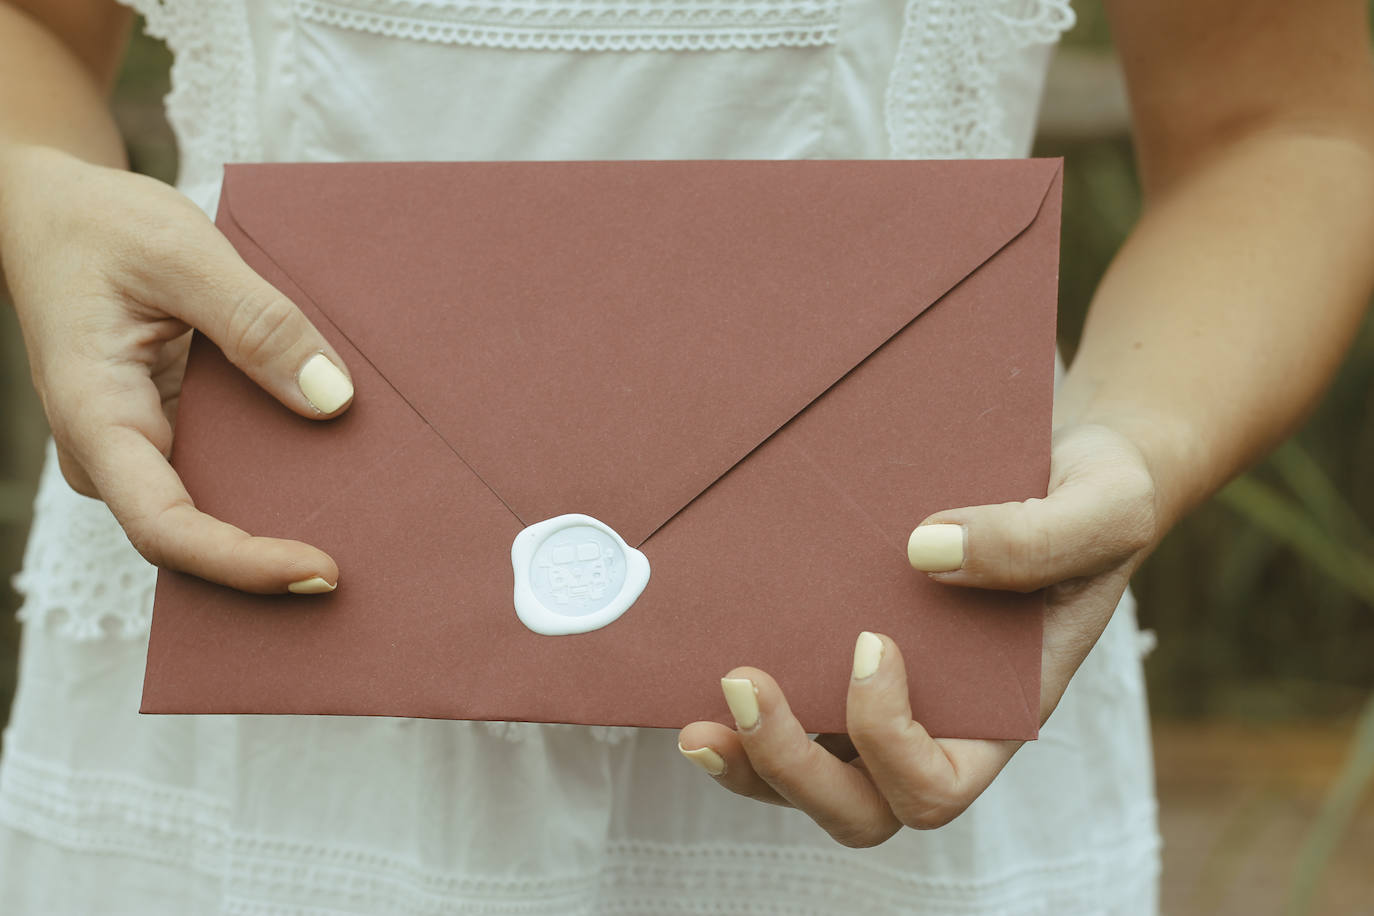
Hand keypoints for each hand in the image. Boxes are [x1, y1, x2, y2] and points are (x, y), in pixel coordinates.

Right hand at [0, 145, 353, 592]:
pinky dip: (282, 475)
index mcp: (97, 417)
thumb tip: (333, 401)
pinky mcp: (171, 433)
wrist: (50, 214)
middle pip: (199, 538)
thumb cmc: (100, 227)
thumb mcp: (182, 252)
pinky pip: (229, 472)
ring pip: (218, 511)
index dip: (244, 562)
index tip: (320, 569)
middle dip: (280, 553)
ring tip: (380, 517)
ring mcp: (141, 450)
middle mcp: (113, 453)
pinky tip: (345, 468)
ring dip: (289, 516)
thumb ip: (257, 323)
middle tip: (380, 555)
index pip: (167, 527)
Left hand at [676, 422, 1157, 845]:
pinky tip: (702, 677)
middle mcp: (941, 721)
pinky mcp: (850, 657)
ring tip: (699, 724)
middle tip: (743, 688)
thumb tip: (923, 552)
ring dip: (752, 763)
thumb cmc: (1101, 500)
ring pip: (814, 781)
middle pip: (861, 807)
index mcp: (1000, 713)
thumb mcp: (1103, 509)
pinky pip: (797, 716)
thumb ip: (1035, 538)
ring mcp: (891, 698)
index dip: (887, 739)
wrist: (1073, 469)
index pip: (936, 784)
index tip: (870, 643)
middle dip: (791, 768)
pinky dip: (748, 719)